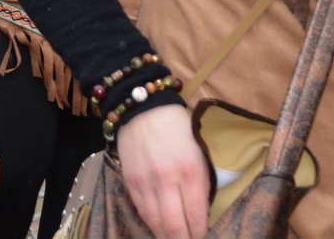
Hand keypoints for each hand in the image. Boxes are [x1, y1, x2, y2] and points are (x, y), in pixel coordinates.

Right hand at [118, 104, 209, 238]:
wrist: (145, 108)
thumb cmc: (179, 126)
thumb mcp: (199, 150)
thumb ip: (201, 179)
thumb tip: (202, 209)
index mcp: (190, 170)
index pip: (196, 214)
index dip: (200, 232)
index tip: (202, 237)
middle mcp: (168, 180)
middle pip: (175, 226)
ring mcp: (147, 183)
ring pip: (156, 223)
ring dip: (165, 236)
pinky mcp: (131, 182)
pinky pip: (141, 211)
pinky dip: (151, 223)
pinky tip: (158, 228)